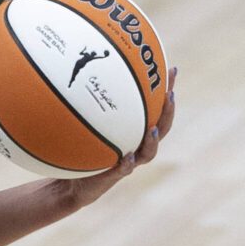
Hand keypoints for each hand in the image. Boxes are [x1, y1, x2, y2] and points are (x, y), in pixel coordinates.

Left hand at [59, 66, 177, 206]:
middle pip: (161, 128)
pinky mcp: (113, 175)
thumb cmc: (79, 146)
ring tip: (152, 129)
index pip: (156, 108)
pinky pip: (122, 169)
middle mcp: (136, 145)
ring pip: (149, 152)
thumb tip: (75, 64)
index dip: (166, 91)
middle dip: (168, 112)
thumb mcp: (81, 119)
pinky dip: (126, 163)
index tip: (172, 70)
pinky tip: (125, 156)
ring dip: (152, 140)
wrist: (72, 180)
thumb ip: (83, 99)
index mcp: (133, 130)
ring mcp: (128, 161)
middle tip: (170, 95)